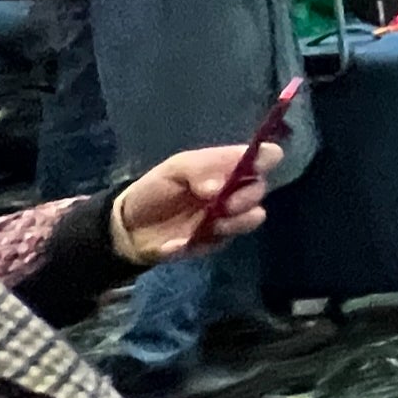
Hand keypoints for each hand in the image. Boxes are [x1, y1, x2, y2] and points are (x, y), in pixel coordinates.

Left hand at [112, 143, 283, 261]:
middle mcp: (233, 189)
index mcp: (225, 166)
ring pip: (255, 216)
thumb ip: (200, 170)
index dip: (266, 157)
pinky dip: (209, 239)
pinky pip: (228, 240)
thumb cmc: (154, 190)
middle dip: (249, 195)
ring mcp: (229, 216)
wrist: (131, 228)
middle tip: (227, 204)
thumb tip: (220, 187)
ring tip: (214, 225)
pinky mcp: (219, 240)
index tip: (260, 164)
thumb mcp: (173, 169)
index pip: (259, 156)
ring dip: (238, 220)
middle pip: (260, 188)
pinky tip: (186, 239)